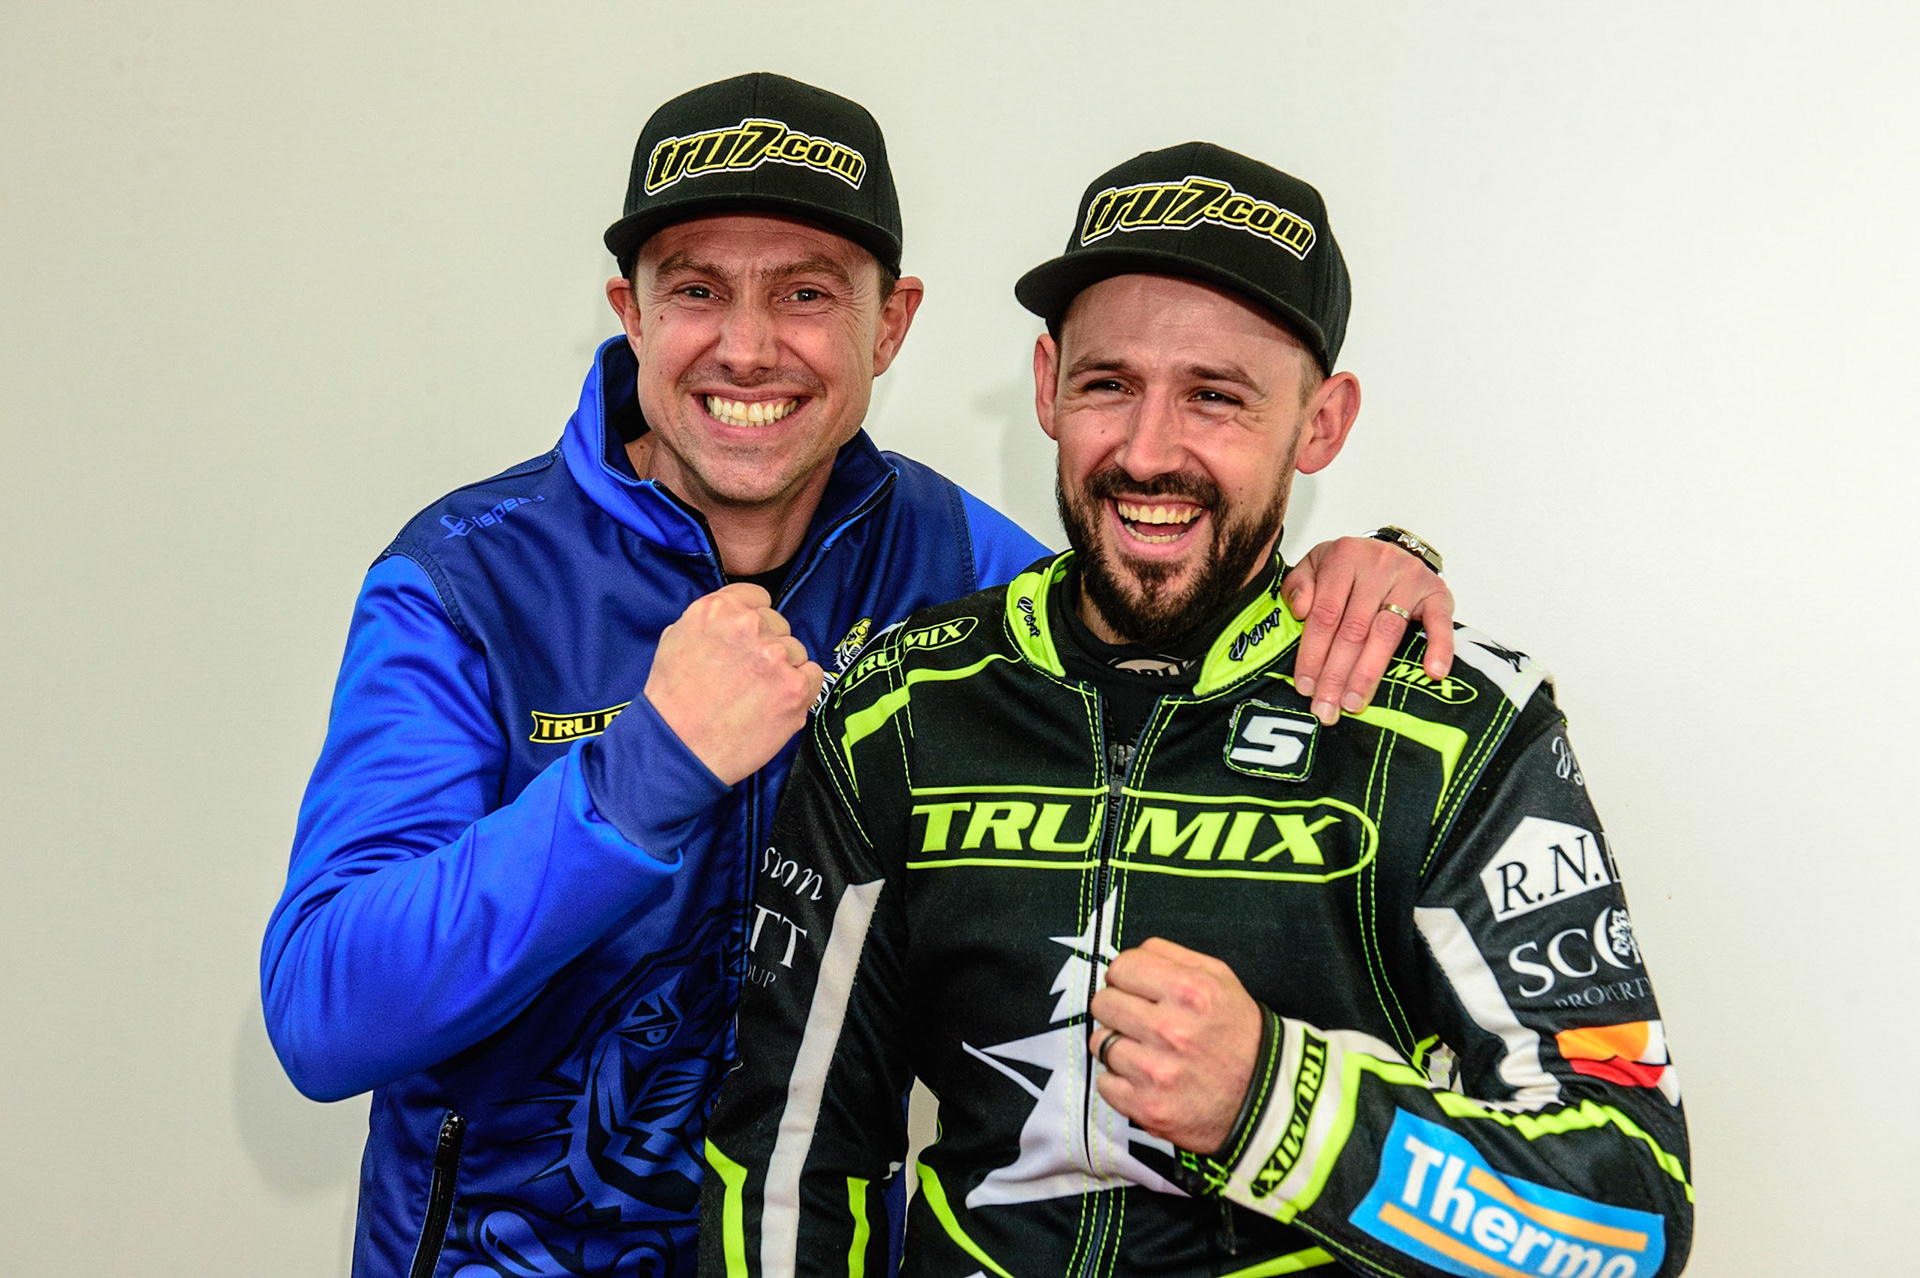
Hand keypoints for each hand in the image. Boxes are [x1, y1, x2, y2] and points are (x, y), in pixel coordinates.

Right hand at [644, 583, 824, 785]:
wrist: (679, 749)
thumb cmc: (671, 701)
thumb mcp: (674, 639)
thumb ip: (709, 621)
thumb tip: (734, 617)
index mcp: (717, 608)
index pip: (758, 597)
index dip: (754, 621)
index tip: (748, 641)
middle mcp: (749, 625)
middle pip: (779, 624)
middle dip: (767, 646)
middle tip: (747, 676)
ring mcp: (775, 656)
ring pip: (796, 650)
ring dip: (783, 669)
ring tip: (756, 696)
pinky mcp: (795, 687)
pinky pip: (813, 676)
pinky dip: (800, 690)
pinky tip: (774, 704)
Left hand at [1088, 937, 1261, 1154]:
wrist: (1264, 1099)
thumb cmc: (1238, 1034)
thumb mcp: (1220, 979)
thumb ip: (1172, 956)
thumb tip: (1132, 955)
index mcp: (1190, 992)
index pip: (1121, 967)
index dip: (1127, 976)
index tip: (1136, 988)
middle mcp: (1171, 1031)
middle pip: (1103, 1002)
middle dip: (1118, 1008)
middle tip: (1140, 1020)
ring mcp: (1156, 1072)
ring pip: (1100, 1042)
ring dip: (1118, 1045)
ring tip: (1146, 1051)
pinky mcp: (1147, 1108)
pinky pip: (1104, 1082)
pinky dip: (1120, 1081)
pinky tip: (1144, 1079)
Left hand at [1283, 536, 1453, 724]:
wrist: (1392, 550)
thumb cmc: (1350, 566)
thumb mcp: (1315, 564)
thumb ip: (1298, 585)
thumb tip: (1299, 609)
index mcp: (1344, 557)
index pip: (1325, 615)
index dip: (1313, 654)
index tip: (1305, 687)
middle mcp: (1378, 565)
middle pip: (1354, 629)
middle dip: (1337, 674)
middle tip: (1327, 708)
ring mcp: (1411, 578)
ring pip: (1386, 633)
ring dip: (1369, 673)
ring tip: (1355, 703)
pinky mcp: (1438, 592)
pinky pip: (1441, 622)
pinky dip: (1439, 648)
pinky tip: (1433, 674)